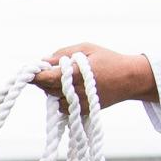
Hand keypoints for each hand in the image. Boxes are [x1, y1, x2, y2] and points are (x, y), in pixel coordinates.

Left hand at [33, 42, 156, 106]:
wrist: (131, 78)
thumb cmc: (109, 60)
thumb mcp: (87, 49)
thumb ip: (62, 53)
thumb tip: (43, 61)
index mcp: (76, 74)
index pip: (46, 79)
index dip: (35, 76)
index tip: (30, 72)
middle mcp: (76, 91)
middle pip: (47, 89)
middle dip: (43, 81)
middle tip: (48, 71)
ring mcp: (80, 103)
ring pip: (54, 99)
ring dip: (53, 90)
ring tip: (65, 79)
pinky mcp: (83, 111)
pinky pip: (63, 107)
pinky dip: (62, 99)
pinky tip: (71, 89)